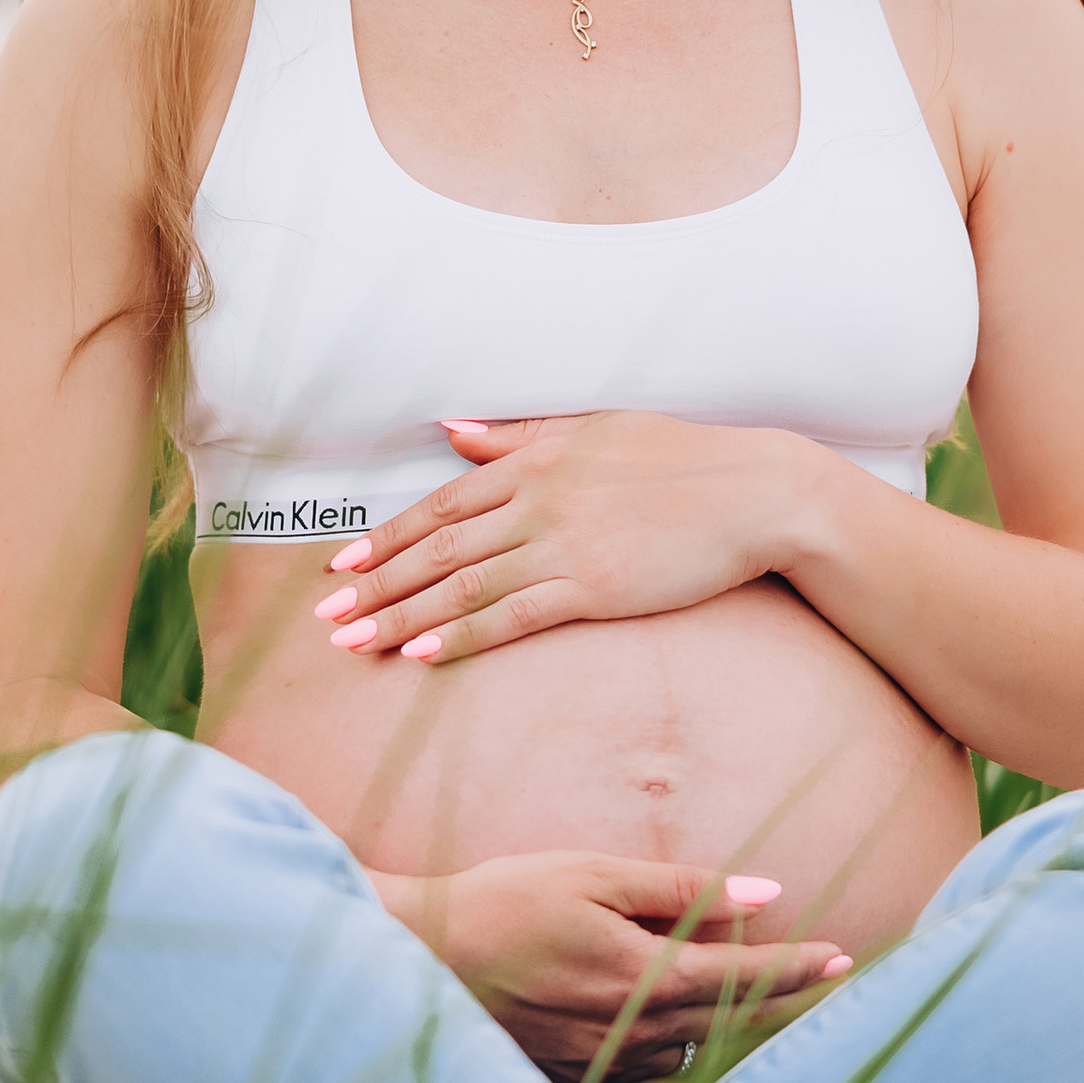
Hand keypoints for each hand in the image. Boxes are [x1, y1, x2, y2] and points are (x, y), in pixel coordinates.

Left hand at [314, 413, 806, 665]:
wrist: (756, 491)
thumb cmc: (683, 458)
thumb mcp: (596, 427)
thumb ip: (520, 433)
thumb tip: (455, 429)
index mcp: (534, 460)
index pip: (441, 504)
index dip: (387, 537)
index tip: (342, 564)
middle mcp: (536, 500)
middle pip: (437, 549)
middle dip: (375, 583)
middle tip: (326, 615)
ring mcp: (563, 544)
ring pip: (462, 586)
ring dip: (402, 616)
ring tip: (354, 643)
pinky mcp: (593, 586)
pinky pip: (513, 616)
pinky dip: (463, 636)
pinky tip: (423, 654)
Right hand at [374, 850, 851, 1082]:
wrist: (415, 960)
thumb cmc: (502, 901)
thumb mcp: (592, 874)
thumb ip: (681, 887)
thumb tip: (765, 891)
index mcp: (642, 975)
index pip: (743, 975)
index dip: (798, 967)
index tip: (842, 958)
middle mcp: (631, 1031)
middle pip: (732, 1023)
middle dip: (786, 1003)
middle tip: (831, 984)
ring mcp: (603, 1065)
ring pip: (690, 1052)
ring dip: (728, 1031)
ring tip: (759, 1006)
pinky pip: (645, 1075)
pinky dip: (673, 1054)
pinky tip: (681, 1038)